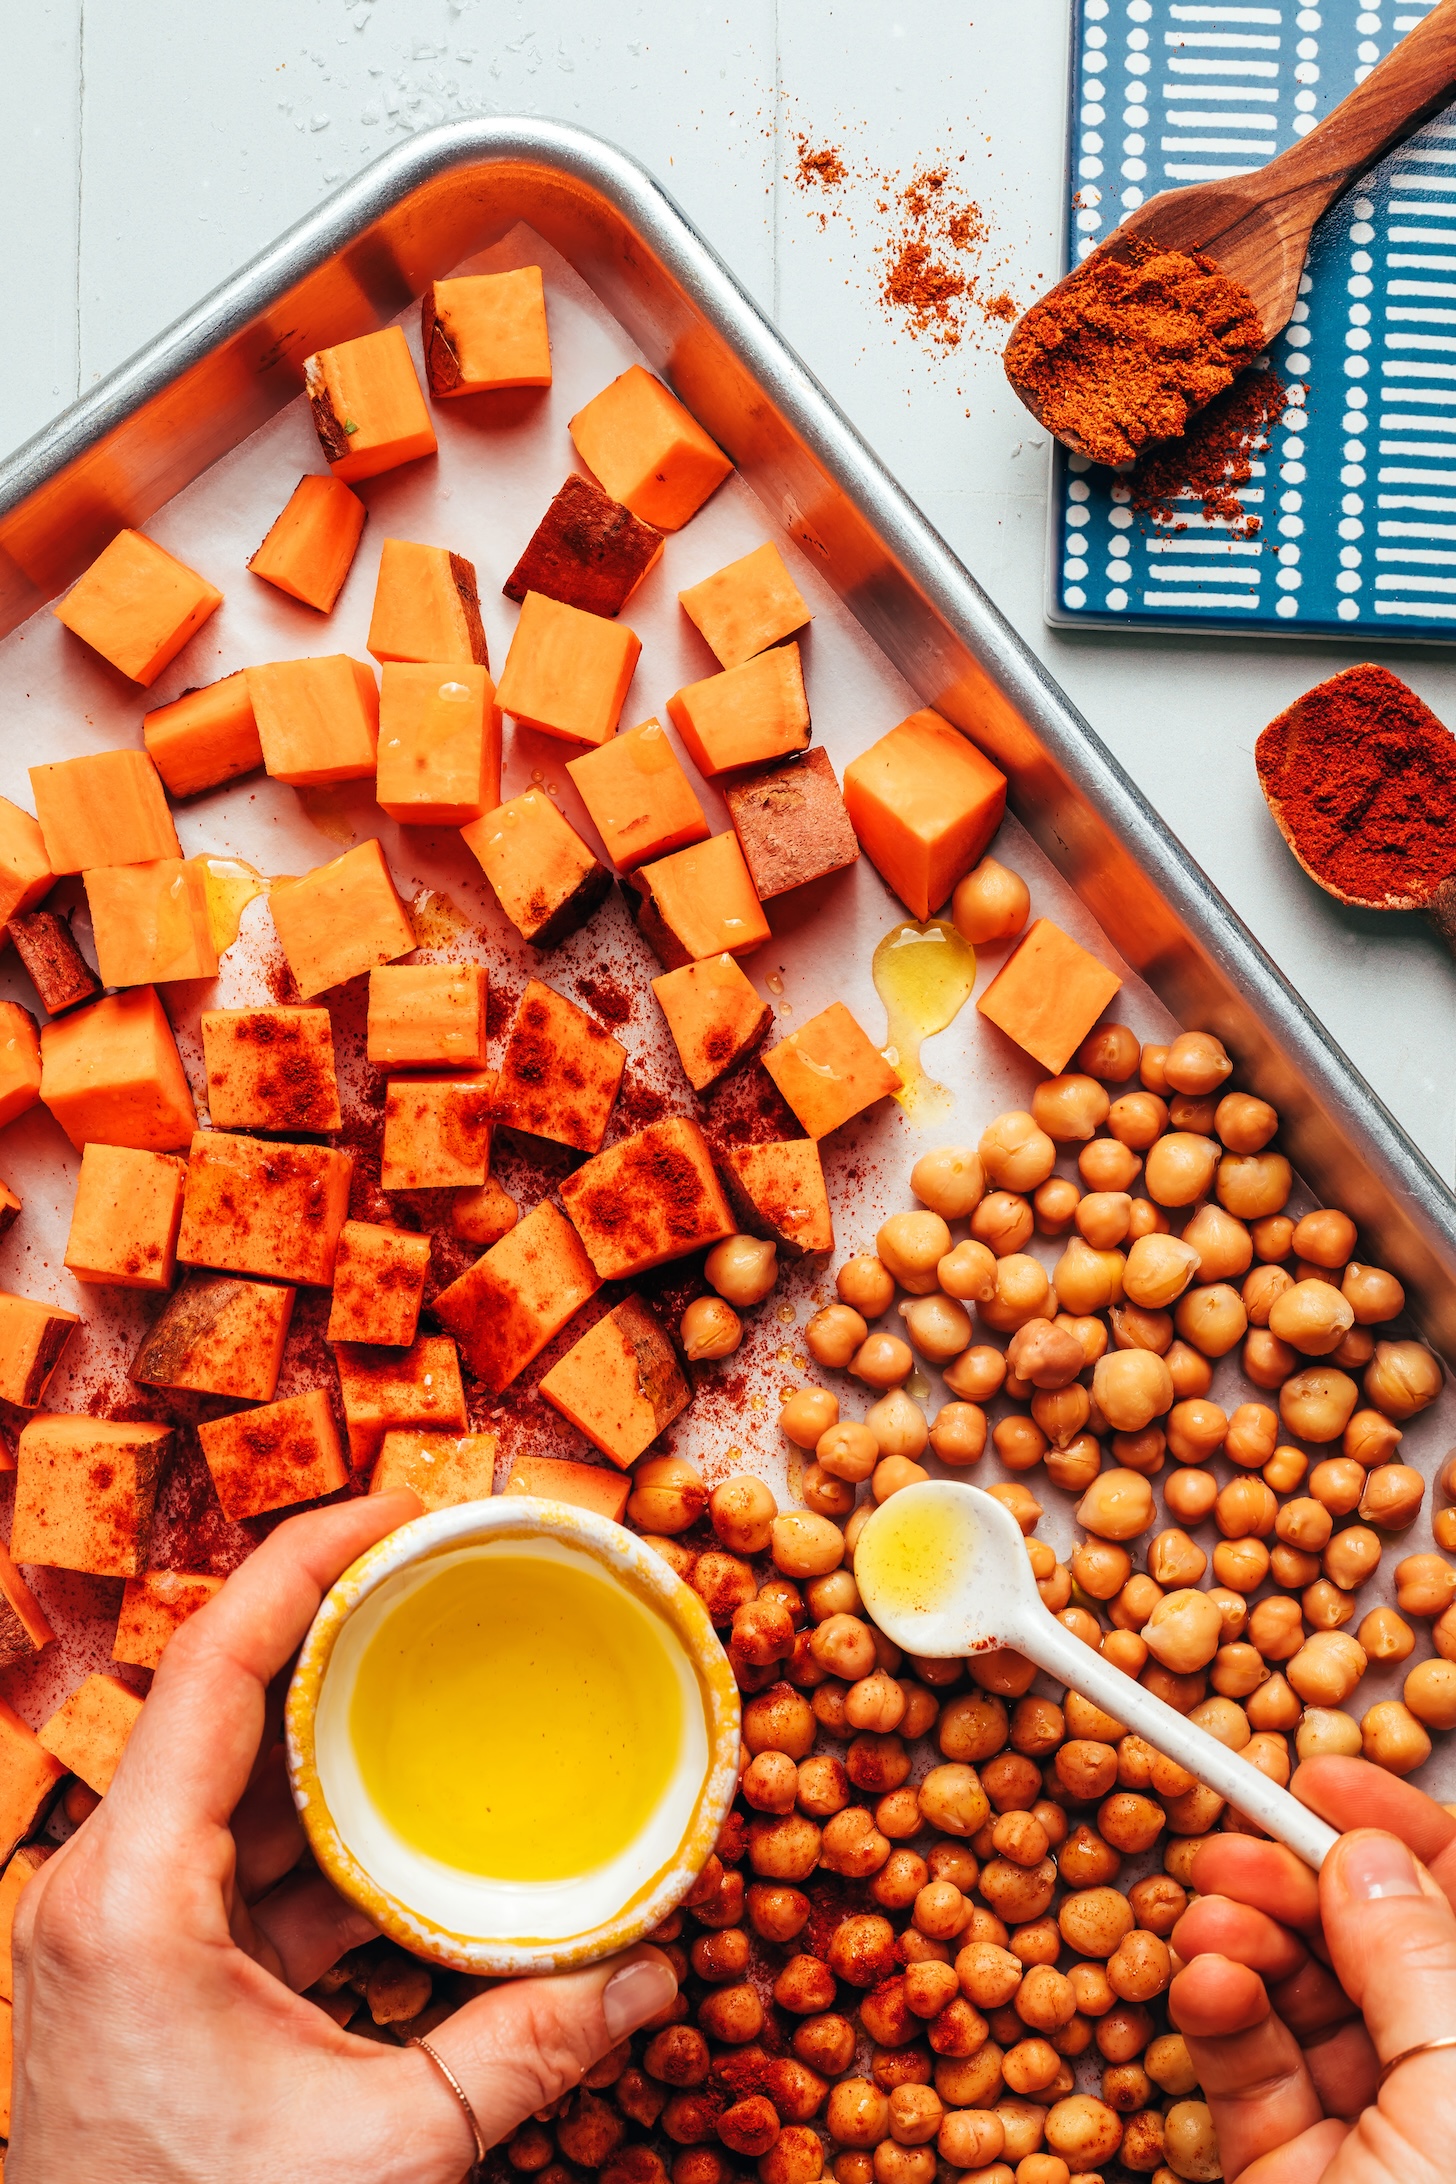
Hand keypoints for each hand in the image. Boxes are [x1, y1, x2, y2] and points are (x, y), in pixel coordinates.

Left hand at [8, 1496, 678, 2181]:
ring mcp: (110, 1928)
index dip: (302, 1561)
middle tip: (433, 1567)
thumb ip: (525, 2049)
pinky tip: (397, 1816)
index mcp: (132, 1896)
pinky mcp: (135, 1969)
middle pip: (211, 1698)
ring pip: (218, 1774)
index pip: (209, 1667)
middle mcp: (100, 1887)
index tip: (398, 1510)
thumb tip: (653, 1977)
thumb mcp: (385, 2150)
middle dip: (326, 1620)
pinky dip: (311, 1821)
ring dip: (319, 1720)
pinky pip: (226, 1853)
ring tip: (425, 1668)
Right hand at [1169, 1754, 1455, 2183]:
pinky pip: (1247, 2069)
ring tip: (1207, 1921)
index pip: (1455, 1902)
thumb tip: (1364, 1856)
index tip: (1320, 1778)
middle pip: (1364, 1939)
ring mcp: (1366, 2125)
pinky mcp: (1286, 2170)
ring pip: (1298, 1994)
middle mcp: (1438, 2076)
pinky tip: (1203, 1983)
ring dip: (1242, 1938)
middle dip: (1296, 1881)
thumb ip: (1411, 1961)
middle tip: (1237, 1850)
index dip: (1397, 1832)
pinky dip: (1215, 2016)